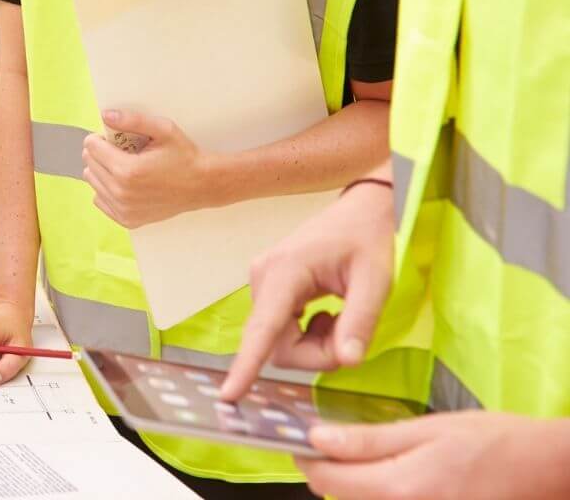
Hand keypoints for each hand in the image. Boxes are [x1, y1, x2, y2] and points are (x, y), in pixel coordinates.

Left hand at [81, 110, 209, 227]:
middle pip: (89, 164)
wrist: (201, 186)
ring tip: (125, 166)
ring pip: (92, 182)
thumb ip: (133, 120)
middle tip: (123, 151)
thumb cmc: (184, 156)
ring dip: (103, 170)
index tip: (115, 138)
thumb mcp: (163, 129)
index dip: (101, 137)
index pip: (91, 147)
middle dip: (101, 153)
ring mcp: (123, 209)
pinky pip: (99, 200)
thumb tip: (106, 115)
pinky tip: (124, 182)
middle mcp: (122, 193)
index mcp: (128, 170)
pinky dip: (107, 189)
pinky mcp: (126, 220)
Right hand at [221, 180, 394, 399]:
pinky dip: (308, 334)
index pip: (264, 328)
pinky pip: (281, 331)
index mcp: (286, 271)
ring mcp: (262, 282)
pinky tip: (326, 312)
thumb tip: (347, 360)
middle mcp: (264, 277)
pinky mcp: (268, 288)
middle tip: (350, 333)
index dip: (246, 364)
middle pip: (278, 345)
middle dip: (317, 353)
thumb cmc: (366, 239)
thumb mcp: (376, 280)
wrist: (358, 210)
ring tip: (339, 316)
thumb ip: (361, 321)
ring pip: (280, 342)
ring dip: (314, 344)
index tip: (228, 394)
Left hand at [297, 411, 569, 499]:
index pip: (330, 481)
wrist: (544, 471)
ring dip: (353, 489)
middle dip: (328, 475)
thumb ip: (370, 438)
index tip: (299, 442)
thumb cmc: (490, 442)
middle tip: (324, 447)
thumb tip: (319, 438)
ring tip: (355, 462)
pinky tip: (387, 480)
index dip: (307, 460)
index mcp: (402, 488)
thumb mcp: (426, 428)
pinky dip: (379, 497)